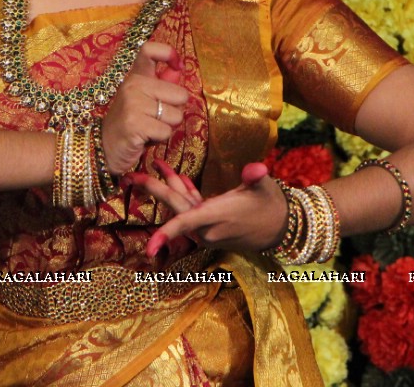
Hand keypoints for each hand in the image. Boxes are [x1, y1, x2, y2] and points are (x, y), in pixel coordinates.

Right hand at [99, 41, 188, 173]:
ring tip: (148, 128)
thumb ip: (161, 86)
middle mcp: (132, 85)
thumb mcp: (143, 100)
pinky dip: (159, 139)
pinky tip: (144, 138)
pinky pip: (166, 131)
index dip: (169, 53)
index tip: (178, 66)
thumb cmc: (129, 124)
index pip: (149, 50)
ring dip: (167, 127)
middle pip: (180, 95)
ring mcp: (132, 103)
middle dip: (175, 111)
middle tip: (155, 118)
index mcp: (135, 76)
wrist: (104, 148)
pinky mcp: (134, 123)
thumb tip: (177, 71)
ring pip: (176, 116)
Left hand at [141, 162, 288, 257]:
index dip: (166, 234)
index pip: (186, 224)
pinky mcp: (210, 227)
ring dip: (171, 187)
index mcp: (217, 217)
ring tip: (158, 165)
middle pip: (176, 209)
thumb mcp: (264, 188)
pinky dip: (185, 195)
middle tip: (132, 176)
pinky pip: (191, 211)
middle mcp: (208, 228)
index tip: (149, 248)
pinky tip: (179, 179)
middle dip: (155, 190)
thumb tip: (257, 168)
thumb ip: (255, 177)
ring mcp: (208, 229)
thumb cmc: (271, 206)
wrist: (281, 228)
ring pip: (183, 208)